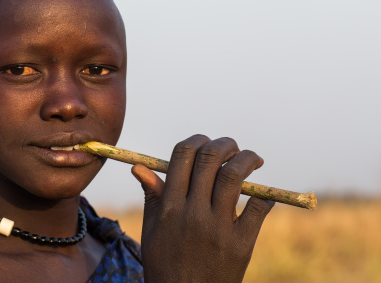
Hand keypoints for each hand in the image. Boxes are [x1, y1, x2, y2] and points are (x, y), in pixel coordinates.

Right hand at [132, 135, 273, 282]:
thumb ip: (152, 195)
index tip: (206, 142)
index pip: (182, 155)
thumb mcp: (152, 229)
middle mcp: (193, 212)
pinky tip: (261, 193)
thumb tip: (139, 167)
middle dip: (225, 144)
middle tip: (233, 147)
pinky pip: (258, 208)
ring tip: (253, 160)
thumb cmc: (165, 263)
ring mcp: (218, 228)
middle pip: (210, 159)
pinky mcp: (241, 244)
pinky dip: (263, 194)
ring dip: (247, 159)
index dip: (197, 140)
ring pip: (235, 176)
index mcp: (170, 206)